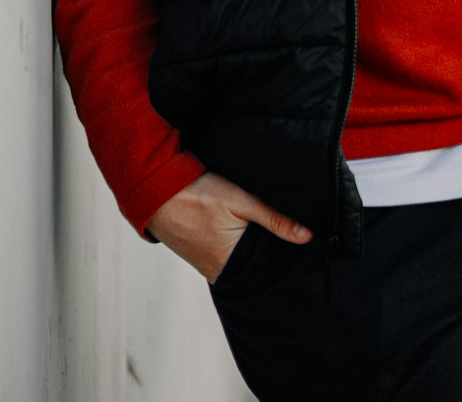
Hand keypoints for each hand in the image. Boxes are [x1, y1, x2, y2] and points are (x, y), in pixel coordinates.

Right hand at [146, 171, 312, 282]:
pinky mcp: (197, 255)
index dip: (283, 260)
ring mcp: (205, 265)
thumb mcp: (240, 201)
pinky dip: (234, 247)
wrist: (155, 190)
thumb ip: (273, 219)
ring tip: (264, 237)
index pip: (267, 270)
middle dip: (267, 257)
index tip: (301, 254)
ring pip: (238, 262)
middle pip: (253, 268)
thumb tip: (306, 236)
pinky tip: (241, 234)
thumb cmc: (196, 194)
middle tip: (286, 243)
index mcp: (230, 265)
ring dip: (250, 250)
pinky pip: (223, 256)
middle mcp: (216, 272)